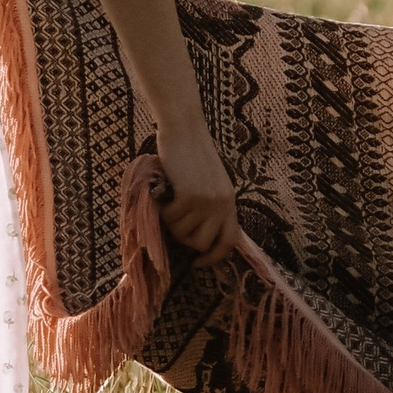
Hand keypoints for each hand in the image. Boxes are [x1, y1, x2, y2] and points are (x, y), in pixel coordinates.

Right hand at [153, 123, 239, 258]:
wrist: (184, 129)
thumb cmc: (192, 154)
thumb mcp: (211, 183)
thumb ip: (210, 206)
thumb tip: (198, 238)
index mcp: (230, 201)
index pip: (229, 240)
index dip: (214, 257)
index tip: (198, 263)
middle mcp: (222, 203)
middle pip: (203, 243)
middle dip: (185, 240)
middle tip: (177, 223)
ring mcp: (207, 200)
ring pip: (182, 233)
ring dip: (171, 223)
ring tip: (170, 203)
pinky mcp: (190, 195)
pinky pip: (170, 218)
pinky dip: (162, 210)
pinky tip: (163, 194)